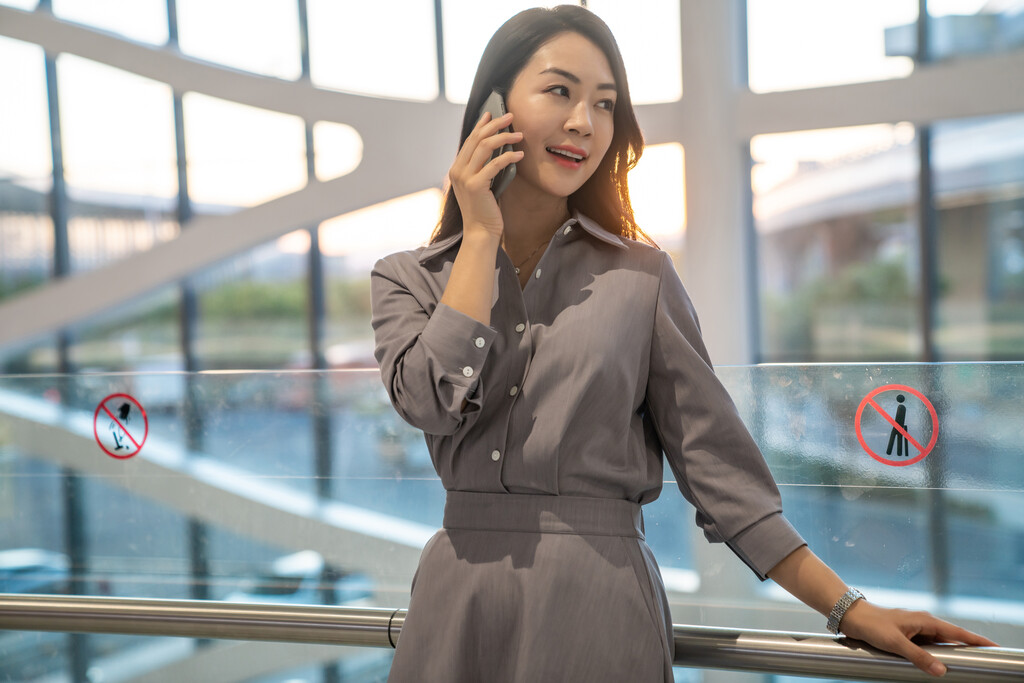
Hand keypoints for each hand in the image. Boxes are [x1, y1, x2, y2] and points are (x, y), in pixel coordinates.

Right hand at [447, 111, 523, 239]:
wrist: (480, 232)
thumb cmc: (485, 209)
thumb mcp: (481, 184)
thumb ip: (483, 168)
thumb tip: (497, 148)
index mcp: (457, 168)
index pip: (470, 139)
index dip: (481, 125)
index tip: (492, 113)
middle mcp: (457, 170)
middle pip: (477, 138)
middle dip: (495, 125)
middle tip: (511, 117)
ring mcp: (465, 177)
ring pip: (484, 147)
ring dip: (504, 137)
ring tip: (520, 135)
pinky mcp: (475, 185)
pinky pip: (494, 164)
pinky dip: (508, 157)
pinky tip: (520, 155)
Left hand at [838, 599, 998, 676]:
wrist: (851, 616)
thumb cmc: (871, 624)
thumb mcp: (896, 643)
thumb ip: (919, 657)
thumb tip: (941, 670)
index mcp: (925, 620)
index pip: (958, 632)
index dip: (977, 640)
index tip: (995, 647)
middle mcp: (923, 623)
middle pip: (952, 639)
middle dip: (967, 649)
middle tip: (982, 660)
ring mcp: (915, 629)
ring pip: (938, 644)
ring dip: (949, 653)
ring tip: (963, 664)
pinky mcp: (906, 635)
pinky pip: (926, 646)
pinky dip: (933, 655)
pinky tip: (935, 663)